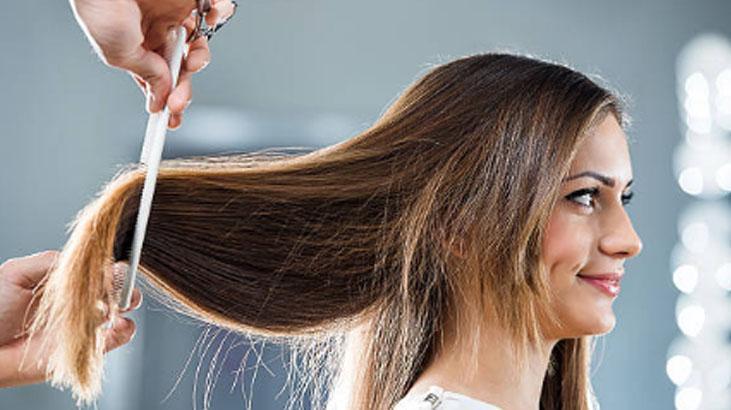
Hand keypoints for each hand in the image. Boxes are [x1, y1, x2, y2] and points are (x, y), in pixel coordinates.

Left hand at [0, 251, 141, 387]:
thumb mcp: (17, 273)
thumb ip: (51, 262)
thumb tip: (87, 263)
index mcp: (65, 282)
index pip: (98, 269)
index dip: (109, 267)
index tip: (110, 268)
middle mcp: (78, 302)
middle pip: (116, 288)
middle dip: (123, 284)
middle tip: (117, 286)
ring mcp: (84, 325)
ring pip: (122, 310)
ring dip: (125, 304)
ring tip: (113, 305)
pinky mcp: (87, 348)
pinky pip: (118, 338)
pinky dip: (125, 329)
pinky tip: (117, 324)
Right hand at [70, 0, 235, 128]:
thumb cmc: (100, 5)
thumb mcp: (118, 53)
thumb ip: (146, 75)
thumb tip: (162, 97)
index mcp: (137, 45)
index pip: (158, 78)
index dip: (166, 100)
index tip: (172, 123)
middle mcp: (157, 30)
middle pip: (181, 68)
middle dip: (183, 89)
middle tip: (179, 104)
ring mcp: (174, 13)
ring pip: (199, 46)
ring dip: (200, 60)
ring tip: (191, 60)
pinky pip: (214, 9)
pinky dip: (219, 15)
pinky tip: (209, 21)